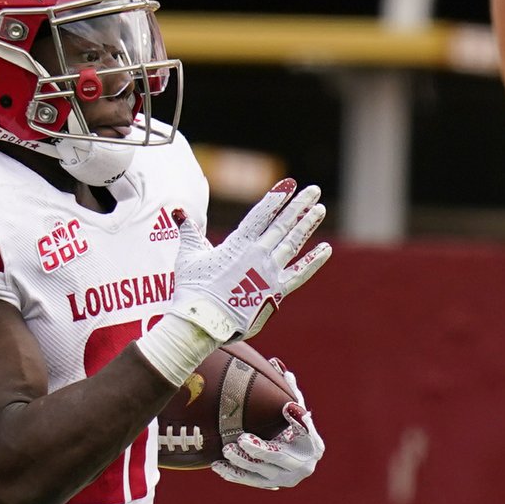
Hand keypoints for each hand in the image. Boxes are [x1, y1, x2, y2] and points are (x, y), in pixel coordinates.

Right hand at [173, 182, 331, 344]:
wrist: (203, 320)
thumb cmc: (192, 289)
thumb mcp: (188, 256)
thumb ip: (190, 233)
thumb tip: (179, 212)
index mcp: (237, 243)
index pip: (261, 214)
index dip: (276, 198)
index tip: (289, 184)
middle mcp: (256, 254)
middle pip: (282, 224)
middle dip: (299, 206)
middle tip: (313, 190)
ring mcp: (268, 272)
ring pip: (293, 243)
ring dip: (307, 225)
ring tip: (320, 209)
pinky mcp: (275, 292)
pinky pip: (299, 274)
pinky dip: (313, 261)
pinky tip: (325, 249)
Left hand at [212, 367, 322, 489]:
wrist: (297, 459)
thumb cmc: (295, 428)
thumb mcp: (295, 410)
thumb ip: (288, 391)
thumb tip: (276, 364)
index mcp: (314, 445)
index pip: (306, 433)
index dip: (298, 421)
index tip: (288, 408)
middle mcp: (303, 466)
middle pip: (280, 457)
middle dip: (261, 449)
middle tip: (242, 439)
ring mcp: (285, 479)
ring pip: (261, 472)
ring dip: (243, 462)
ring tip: (226, 450)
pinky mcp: (270, 485)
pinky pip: (250, 480)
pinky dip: (234, 474)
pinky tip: (218, 466)